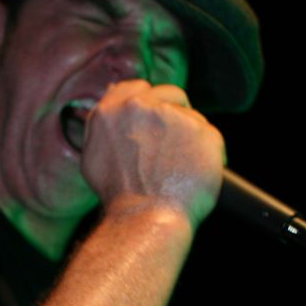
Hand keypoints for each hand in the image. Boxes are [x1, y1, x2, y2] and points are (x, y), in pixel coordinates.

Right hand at [81, 80, 224, 229]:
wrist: (146, 218)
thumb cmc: (119, 197)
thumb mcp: (93, 157)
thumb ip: (104, 128)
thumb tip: (113, 105)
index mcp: (111, 111)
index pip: (137, 88)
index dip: (150, 102)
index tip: (156, 117)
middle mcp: (141, 107)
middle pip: (170, 94)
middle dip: (175, 115)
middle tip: (175, 145)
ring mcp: (174, 117)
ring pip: (193, 117)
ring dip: (191, 137)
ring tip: (183, 168)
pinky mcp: (203, 131)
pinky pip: (211, 137)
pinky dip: (209, 154)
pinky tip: (198, 174)